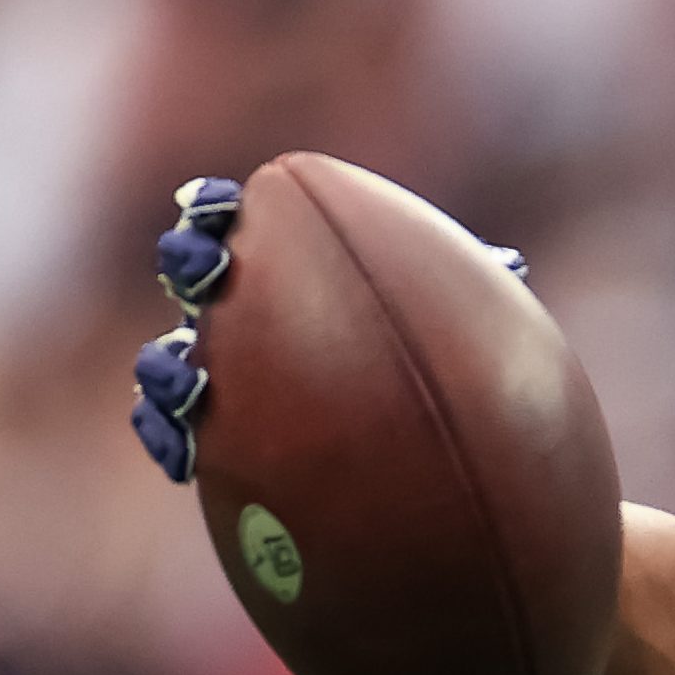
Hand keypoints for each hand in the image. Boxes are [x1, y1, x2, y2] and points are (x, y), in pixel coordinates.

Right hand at [127, 174, 530, 484]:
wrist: (415, 463)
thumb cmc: (436, 372)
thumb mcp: (461, 329)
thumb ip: (471, 288)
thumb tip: (509, 264)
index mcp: (289, 274)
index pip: (239, 225)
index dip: (214, 212)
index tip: (214, 210)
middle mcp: (249, 317)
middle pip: (195, 277)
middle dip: (186, 265)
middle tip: (202, 272)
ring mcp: (226, 378)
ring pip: (172, 361)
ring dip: (165, 365)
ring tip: (185, 378)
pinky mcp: (216, 441)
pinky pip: (178, 438)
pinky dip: (169, 439)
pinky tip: (183, 455)